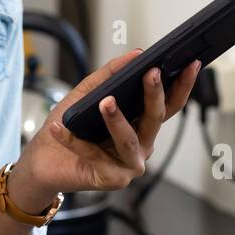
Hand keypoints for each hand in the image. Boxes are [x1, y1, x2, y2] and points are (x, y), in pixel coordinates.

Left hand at [13, 50, 201, 199]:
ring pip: (129, 140)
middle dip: (154, 94)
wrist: (45, 159)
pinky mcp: (112, 179)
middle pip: (155, 119)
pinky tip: (58, 126)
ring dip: (117, 120)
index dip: (182, 84)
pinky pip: (93, 155)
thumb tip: (136, 54)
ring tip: (105, 102)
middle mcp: (142, 146)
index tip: (190, 63)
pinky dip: (73, 140)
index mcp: (143, 125)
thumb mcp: (88, 93)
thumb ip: (110, 74)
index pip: (169, 104)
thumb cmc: (71, 126)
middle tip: (150, 73)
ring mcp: (129, 165)